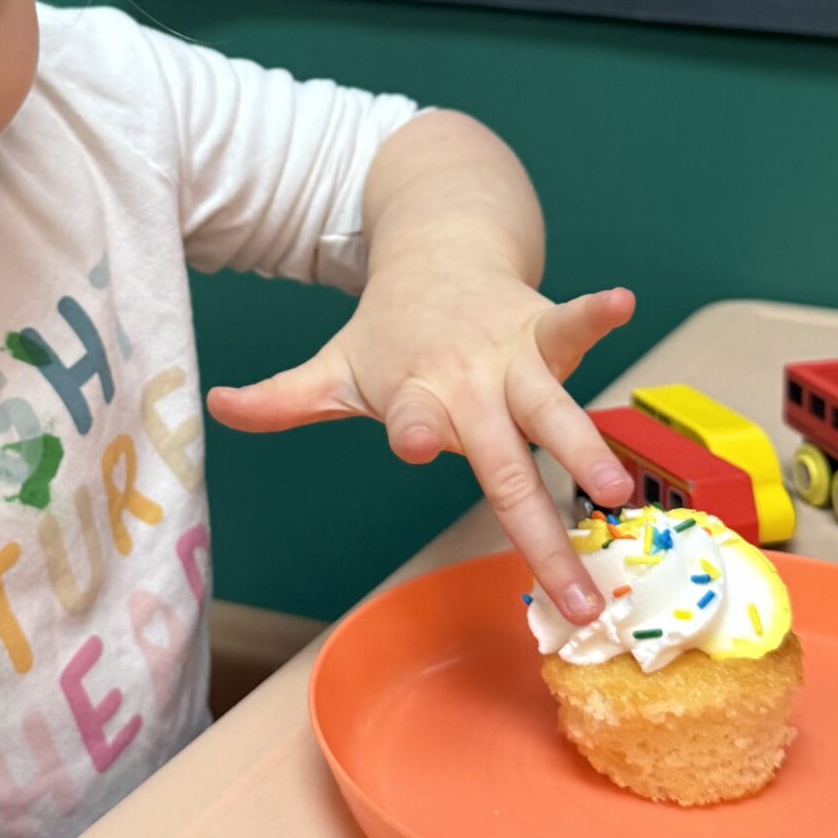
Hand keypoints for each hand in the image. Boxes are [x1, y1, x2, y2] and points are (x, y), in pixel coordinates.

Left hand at [207, 267, 635, 623]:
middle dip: (538, 526)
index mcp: (415, 393)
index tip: (414, 442)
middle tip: (570, 591)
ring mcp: (511, 357)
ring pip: (555, 410)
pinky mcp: (545, 330)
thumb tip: (213, 406)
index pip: (415, 418)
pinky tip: (624, 302)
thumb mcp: (334, 367)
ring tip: (617, 493)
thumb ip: (282, 399)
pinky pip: (575, 326)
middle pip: (504, 461)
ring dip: (587, 448)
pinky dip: (598, 314)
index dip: (416, 428)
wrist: (438, 246)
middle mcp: (468, 382)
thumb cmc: (389, 331)